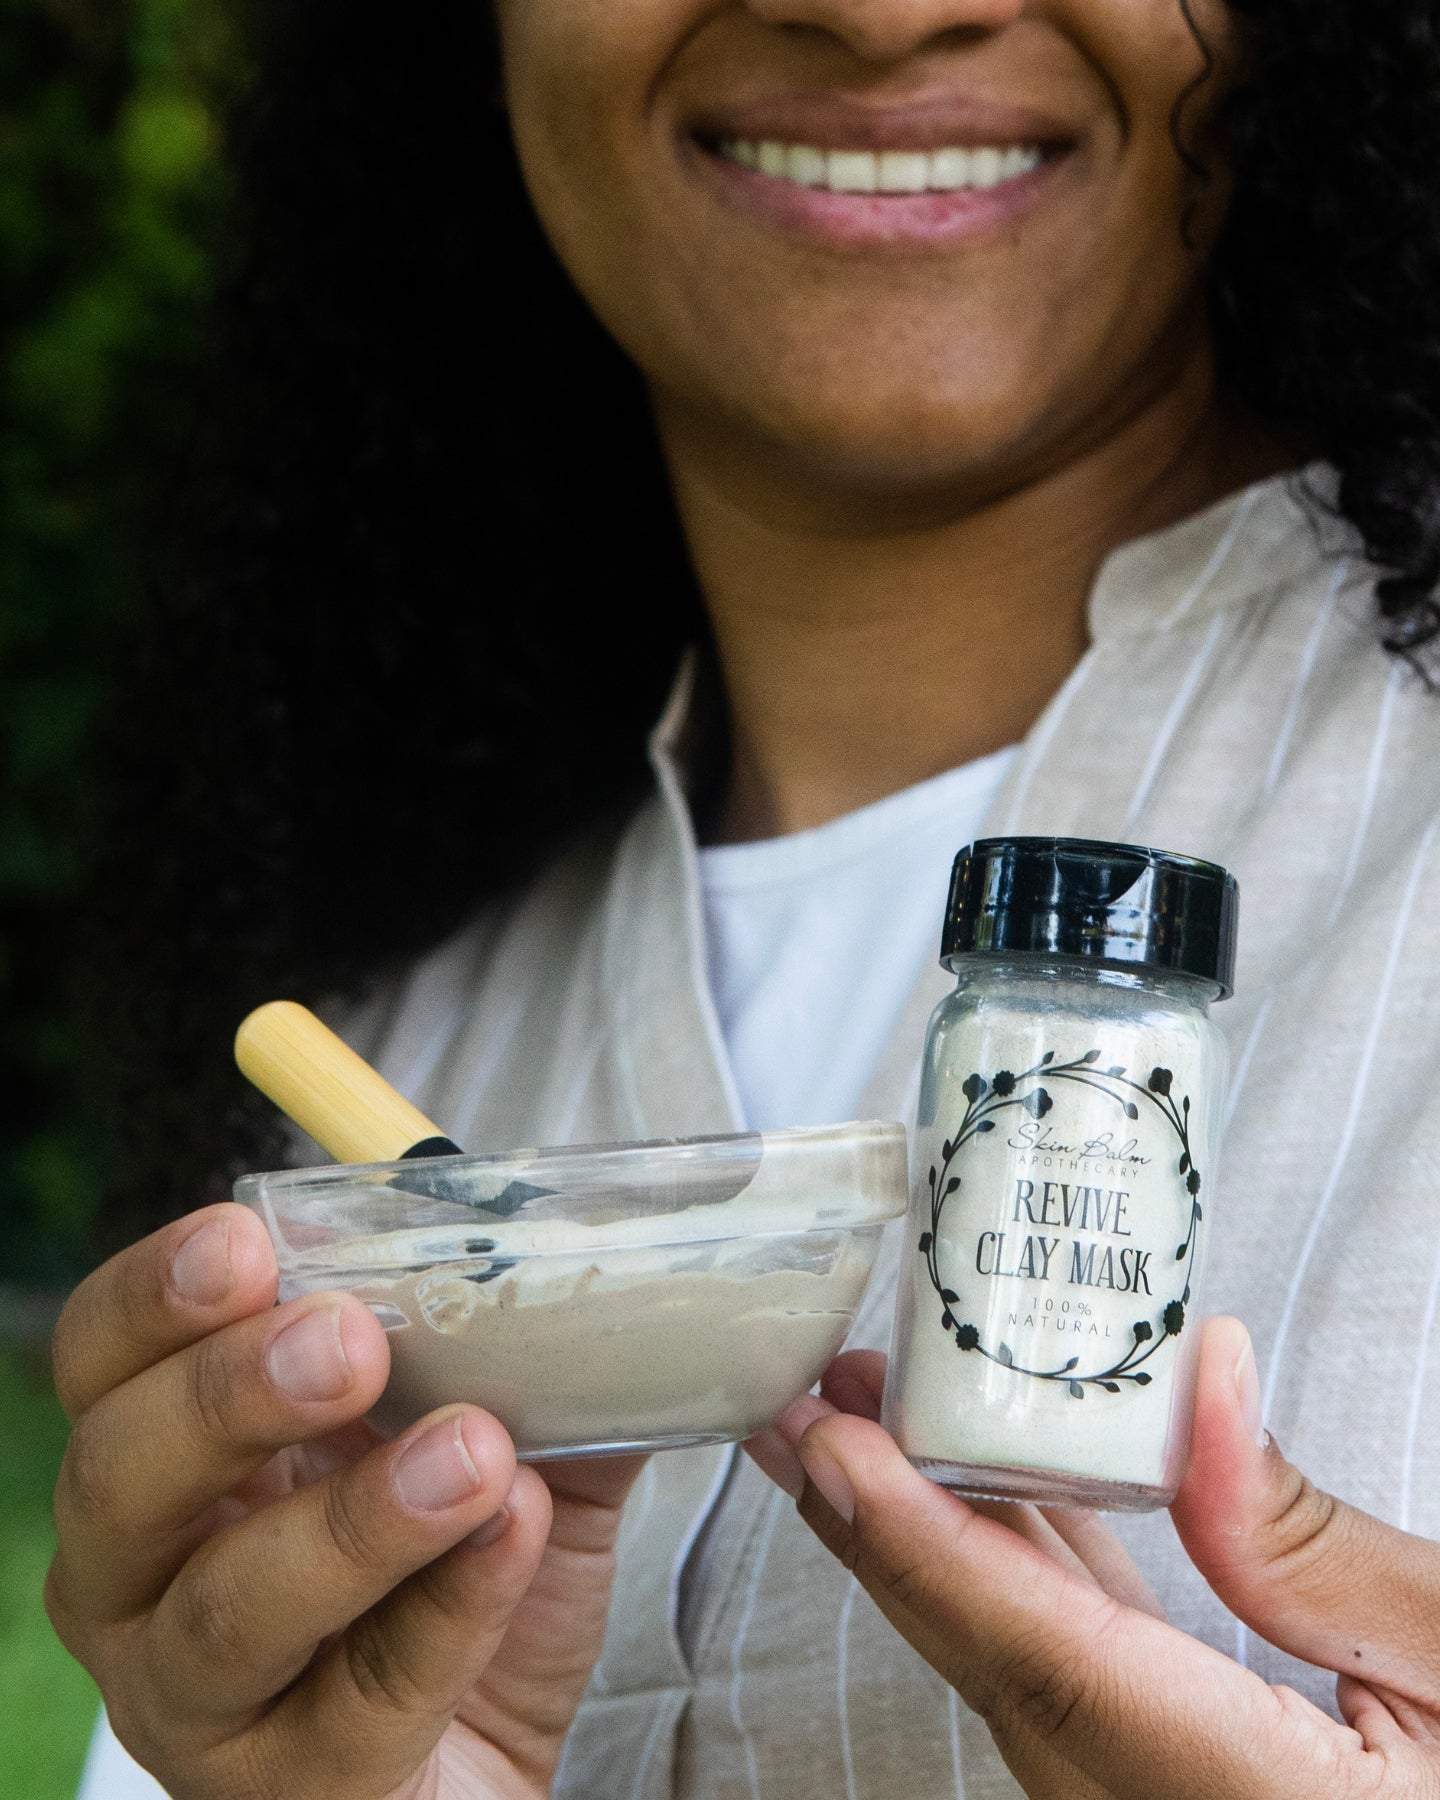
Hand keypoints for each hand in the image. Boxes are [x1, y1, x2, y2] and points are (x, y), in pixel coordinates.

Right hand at [46, 1203, 641, 1799]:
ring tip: (472, 1455)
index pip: (104, 1359)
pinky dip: (451, 1609)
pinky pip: (361, 1703)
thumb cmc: (453, 1577)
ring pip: (227, 1612)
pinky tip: (513, 1533)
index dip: (154, 1298)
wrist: (484, 1766)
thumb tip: (575, 1252)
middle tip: (349, 1342)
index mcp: (170, 1459)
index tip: (244, 1243)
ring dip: (354, 1519)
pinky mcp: (296, 1793)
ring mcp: (201, 1703)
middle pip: (120, 1477)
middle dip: (227, 1395)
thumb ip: (514, 1349)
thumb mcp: (487, 1436)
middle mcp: (143, 1582)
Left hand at [747, 1321, 1439, 1799]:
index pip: (1051, 1665)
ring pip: (1014, 1661)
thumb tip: (1203, 1371)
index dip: (927, 1551)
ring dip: (929, 1537)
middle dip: (877, 1525)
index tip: (837, 1452)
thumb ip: (1315, 1543)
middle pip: (993, 1659)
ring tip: (862, 1420)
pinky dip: (1015, 1572)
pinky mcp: (1170, 1779)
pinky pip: (1067, 1671)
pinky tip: (988, 1488)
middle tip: (802, 1402)